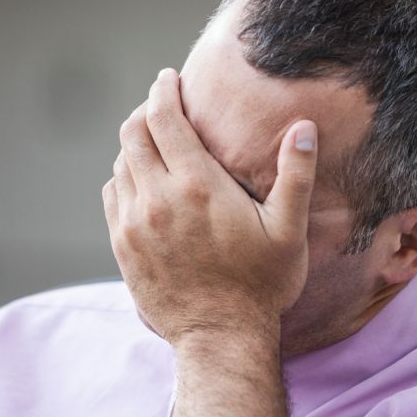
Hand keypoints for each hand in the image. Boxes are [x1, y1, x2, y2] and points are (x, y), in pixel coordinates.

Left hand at [101, 68, 317, 346]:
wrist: (220, 337)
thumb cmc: (262, 284)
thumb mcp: (289, 230)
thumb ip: (296, 175)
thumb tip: (304, 128)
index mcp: (197, 186)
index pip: (163, 117)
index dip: (163, 90)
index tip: (169, 79)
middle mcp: (156, 199)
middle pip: (132, 133)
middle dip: (146, 111)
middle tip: (162, 106)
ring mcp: (133, 224)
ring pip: (120, 164)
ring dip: (135, 145)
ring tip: (155, 143)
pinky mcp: (122, 247)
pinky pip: (113, 196)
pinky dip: (124, 178)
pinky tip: (143, 183)